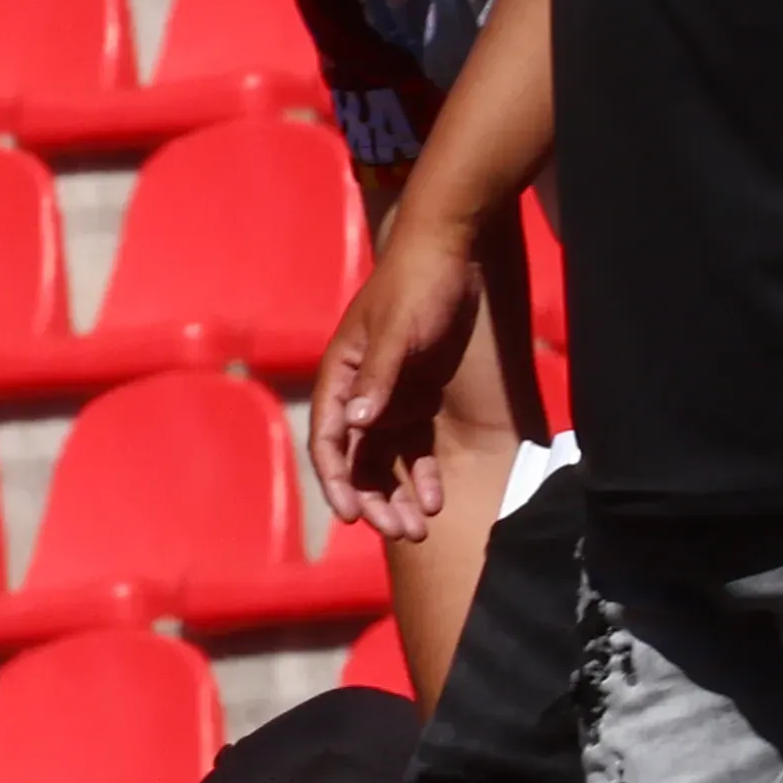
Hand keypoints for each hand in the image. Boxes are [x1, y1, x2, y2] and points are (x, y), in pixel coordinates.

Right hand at [314, 212, 485, 532]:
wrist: (454, 250)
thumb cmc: (418, 285)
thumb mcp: (400, 331)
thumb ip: (379, 377)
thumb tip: (355, 426)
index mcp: (342, 375)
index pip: (329, 439)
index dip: (336, 480)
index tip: (351, 515)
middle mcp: (360, 393)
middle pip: (357, 460)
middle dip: (372, 498)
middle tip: (396, 532)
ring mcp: (390, 397)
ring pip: (385, 461)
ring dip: (396, 495)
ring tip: (417, 529)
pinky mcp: (420, 398)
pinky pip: (416, 448)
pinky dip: (422, 475)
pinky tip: (435, 499)